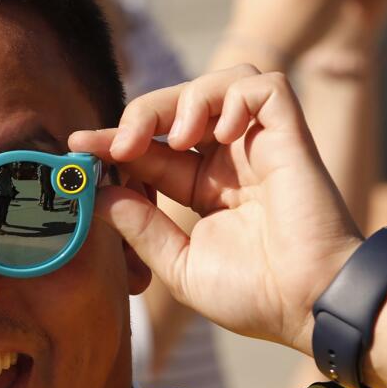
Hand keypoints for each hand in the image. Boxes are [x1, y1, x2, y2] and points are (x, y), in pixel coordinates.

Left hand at [69, 66, 361, 354]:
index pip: (152, 148)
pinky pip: (265, 86)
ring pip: (221, 81)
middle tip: (120, 143)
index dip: (114, 141)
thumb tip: (99, 194)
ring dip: (188, 98)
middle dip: (142, 114)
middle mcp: (230, 160)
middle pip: (179, 105)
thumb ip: (141, 227)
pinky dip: (234, 95)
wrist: (308, 306)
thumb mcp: (180, 264)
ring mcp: (260, 145)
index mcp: (204, 187)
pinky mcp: (291, 136)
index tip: (78, 146)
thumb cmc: (254, 296)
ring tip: (180, 137)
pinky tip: (219, 133)